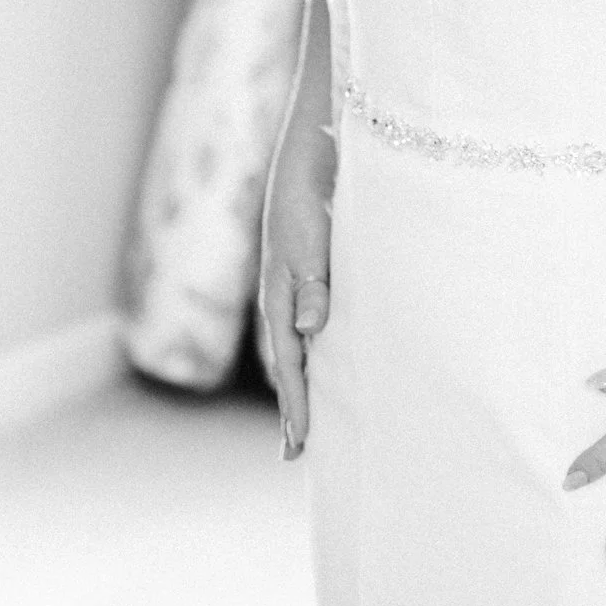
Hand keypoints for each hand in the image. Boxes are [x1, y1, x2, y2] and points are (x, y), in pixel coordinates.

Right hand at [260, 148, 333, 460]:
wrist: (312, 152)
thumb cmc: (310, 196)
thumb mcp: (309, 241)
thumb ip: (312, 283)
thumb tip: (310, 330)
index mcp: (281, 297)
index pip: (289, 365)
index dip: (295, 406)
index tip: (298, 445)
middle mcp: (286, 298)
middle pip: (290, 364)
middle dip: (294, 406)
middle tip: (295, 452)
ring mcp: (298, 286)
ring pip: (300, 347)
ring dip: (304, 383)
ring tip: (309, 419)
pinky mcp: (314, 272)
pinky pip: (312, 325)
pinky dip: (315, 352)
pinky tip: (324, 359)